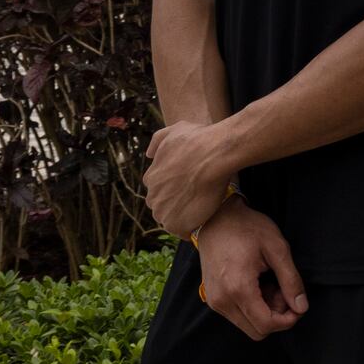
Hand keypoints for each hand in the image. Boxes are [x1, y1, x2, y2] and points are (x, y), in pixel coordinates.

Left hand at [145, 119, 239, 236]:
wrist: (214, 155)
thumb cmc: (197, 140)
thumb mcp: (173, 130)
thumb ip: (158, 142)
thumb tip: (149, 154)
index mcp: (151, 178)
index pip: (160, 189)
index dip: (175, 188)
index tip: (189, 186)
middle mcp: (153, 197)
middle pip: (163, 206)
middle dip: (177, 204)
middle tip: (198, 199)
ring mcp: (164, 212)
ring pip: (171, 220)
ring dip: (184, 217)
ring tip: (202, 211)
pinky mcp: (177, 225)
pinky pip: (182, 232)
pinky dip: (191, 229)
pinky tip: (203, 220)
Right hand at [195, 201, 308, 339]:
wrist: (216, 218)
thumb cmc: (247, 228)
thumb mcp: (277, 249)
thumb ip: (291, 280)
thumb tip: (301, 307)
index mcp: (238, 289)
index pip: (266, 325)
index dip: (288, 320)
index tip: (298, 304)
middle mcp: (222, 300)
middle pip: (257, 331)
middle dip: (276, 317)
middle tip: (283, 291)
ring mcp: (214, 300)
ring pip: (247, 325)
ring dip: (264, 312)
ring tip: (271, 284)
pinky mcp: (212, 298)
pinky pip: (237, 315)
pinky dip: (252, 307)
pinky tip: (258, 285)